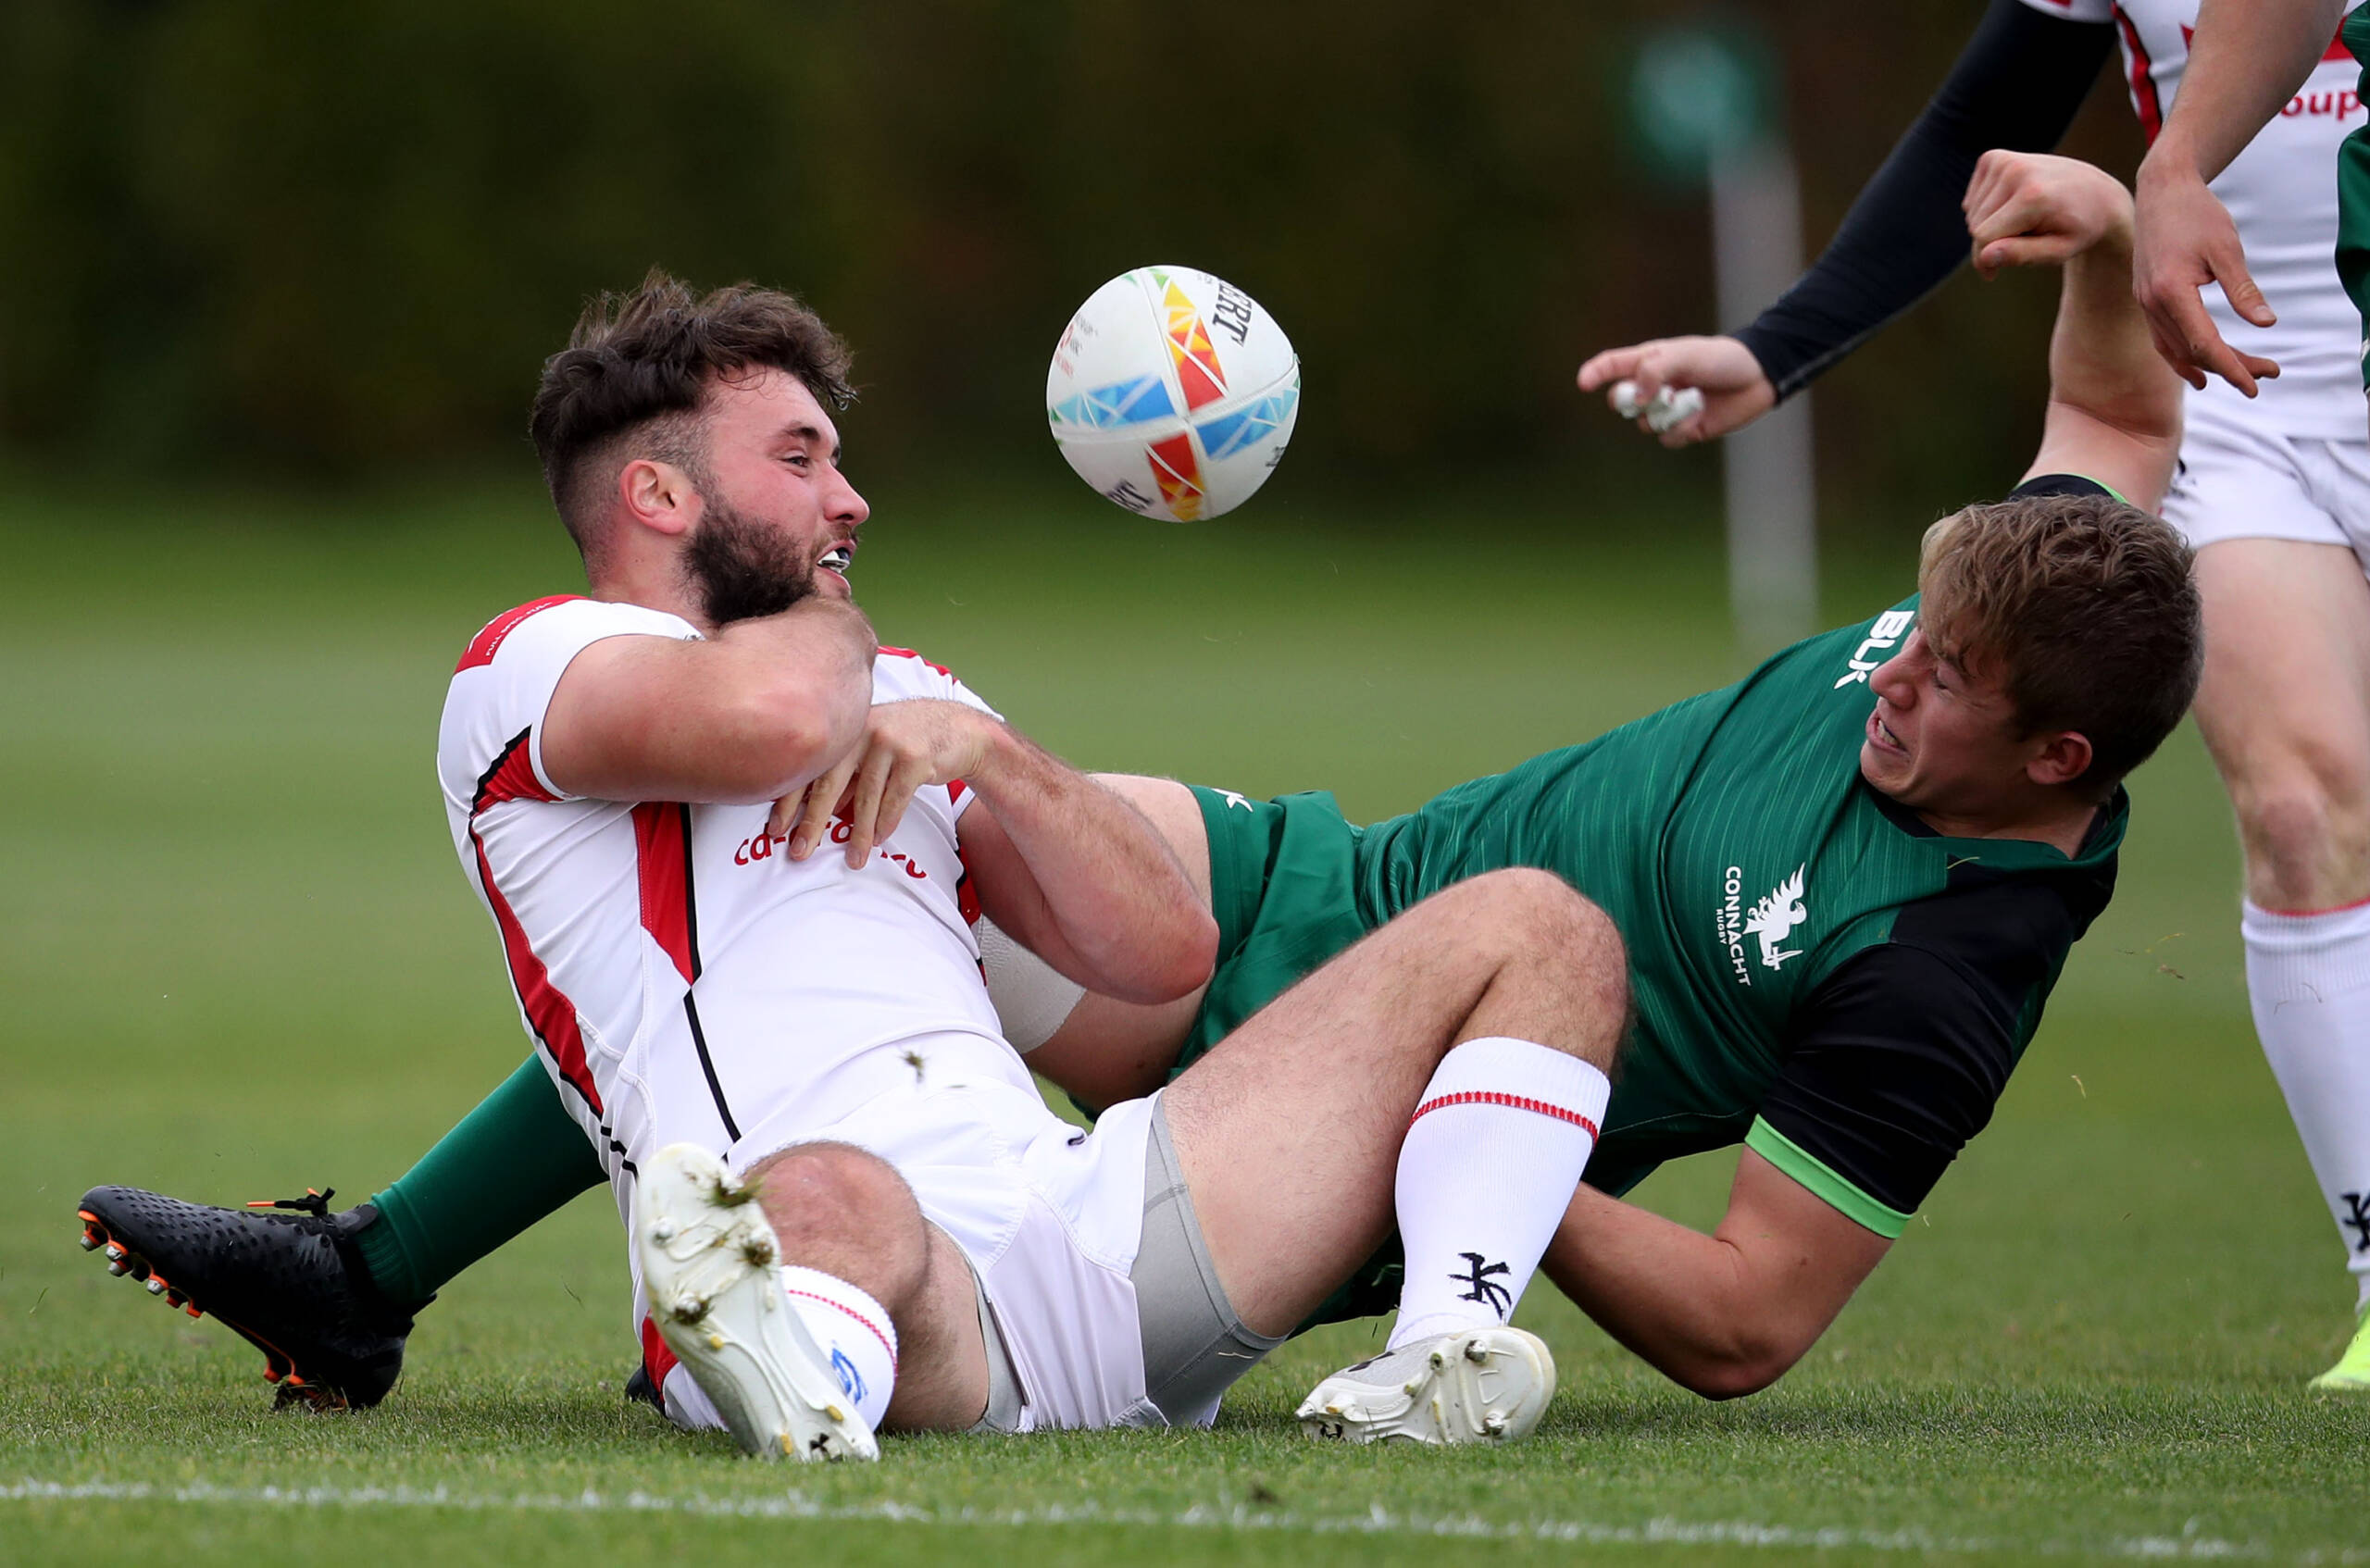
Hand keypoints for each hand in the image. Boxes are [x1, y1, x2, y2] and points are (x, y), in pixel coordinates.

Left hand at [767, 700, 996, 868]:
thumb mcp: (871, 750)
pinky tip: (879, 840)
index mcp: (844, 728)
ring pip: (866, 796)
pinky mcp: (916, 756)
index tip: (776, 829)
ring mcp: (890, 741)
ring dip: (858, 833)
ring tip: (852, 859)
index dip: (789, 800)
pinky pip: (896, 798)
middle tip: (800, 852)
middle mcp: (862, 730)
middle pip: (829, 782)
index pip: (808, 767)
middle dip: (813, 822)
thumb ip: (847, 774)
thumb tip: (817, 810)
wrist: (958, 728)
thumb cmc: (908, 742)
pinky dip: (887, 823)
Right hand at [1576, 335, 1774, 446]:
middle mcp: (1655, 386)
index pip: (1613, 366)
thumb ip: (1656, 370)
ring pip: (1645, 423)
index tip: (1583, 384)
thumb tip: (1637, 396)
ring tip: (1690, 401)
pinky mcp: (1684, 429)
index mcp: (1651, 361)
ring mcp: (1668, 409)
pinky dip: (1681, 430)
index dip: (1594, 374)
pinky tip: (1699, 417)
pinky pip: (1667, 438)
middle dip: (1632, 403)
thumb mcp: (1687, 355)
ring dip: (1664, 416)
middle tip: (1651, 397)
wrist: (1758, 379)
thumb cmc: (1722, 359)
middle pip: (1623, 401)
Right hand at [1963, 150, 2132, 278]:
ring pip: (1972, 213)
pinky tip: (2012, 206)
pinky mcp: (1995, 158)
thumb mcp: (2059, 251)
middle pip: (1975, 224)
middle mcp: (2016, 171)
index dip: (1986, 259)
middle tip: (2025, 238)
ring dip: (1991, 223)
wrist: (2096, 194)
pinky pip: (1972, 198)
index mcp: (2033, 195)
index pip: (1983, 236)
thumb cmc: (2078, 229)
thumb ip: (2021, 255)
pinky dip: (1985, 208)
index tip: (1993, 272)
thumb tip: (1985, 256)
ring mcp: (2004, 160)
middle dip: (1992, 240)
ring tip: (2023, 220)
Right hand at [2131, 155, 2278, 394]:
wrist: (2161, 191)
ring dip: (2209, 366)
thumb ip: (2243, 290)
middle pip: (2192, 352)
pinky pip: (2163, 340)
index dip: (2231, 367)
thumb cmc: (2197, 214)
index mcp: (2171, 291)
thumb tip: (2266, 324)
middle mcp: (2152, 304)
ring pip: (2175, 350)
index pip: (2203, 344)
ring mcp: (2145, 304)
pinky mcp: (2146, 300)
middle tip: (2268, 374)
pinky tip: (2199, 370)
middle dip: (2231, 367)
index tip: (2255, 384)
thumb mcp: (2227, 249)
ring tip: (2243, 375)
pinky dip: (2183, 358)